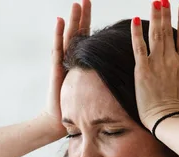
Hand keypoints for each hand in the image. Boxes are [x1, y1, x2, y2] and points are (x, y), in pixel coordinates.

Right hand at [42, 0, 91, 137]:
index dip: (89, 24)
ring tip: (76, 4)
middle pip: (78, 34)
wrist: (58, 122)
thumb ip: (104, 86)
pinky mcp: (56, 70)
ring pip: (69, 38)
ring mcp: (62, 64)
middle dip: (81, 17)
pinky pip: (58, 49)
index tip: (93, 9)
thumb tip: (121, 82)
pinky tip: (60, 21)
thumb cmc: (78, 112)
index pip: (87, 40)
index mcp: (81, 65)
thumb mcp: (95, 96)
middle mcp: (71, 61)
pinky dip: (59, 35)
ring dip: (72, 21)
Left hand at [131, 1, 178, 132]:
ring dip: (155, 17)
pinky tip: (136, 20)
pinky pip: (139, 47)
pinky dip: (137, 33)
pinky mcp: (142, 71)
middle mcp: (172, 60)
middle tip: (163, 0)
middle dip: (166, 13)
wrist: (169, 121)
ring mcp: (157, 64)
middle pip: (169, 31)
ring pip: (156, 35)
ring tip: (155, 2)